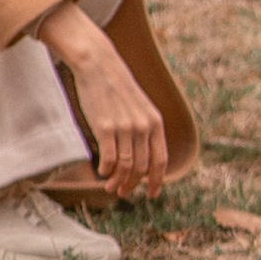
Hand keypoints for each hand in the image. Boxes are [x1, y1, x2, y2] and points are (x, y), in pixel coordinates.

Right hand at [36, 1, 169, 192]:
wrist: (99, 65)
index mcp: (155, 122)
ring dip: (118, 181)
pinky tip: (102, 172)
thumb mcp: (140, 106)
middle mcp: (143, 126)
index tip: (153, 193)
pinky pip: (109, 159)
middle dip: (133, 185)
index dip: (158, 180)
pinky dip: (106, 170)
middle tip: (123, 191)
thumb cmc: (117, 87)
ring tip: (110, 186)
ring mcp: (125, 127)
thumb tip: (142, 156)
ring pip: (126, 167)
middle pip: (142, 167)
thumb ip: (144, 129)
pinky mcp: (106, 127)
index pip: (161, 159)